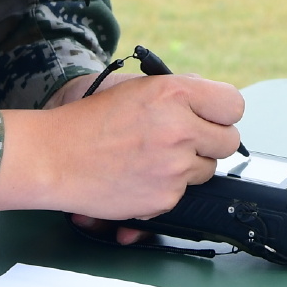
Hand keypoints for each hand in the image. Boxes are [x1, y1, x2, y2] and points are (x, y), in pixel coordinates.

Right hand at [0, 73, 242, 222]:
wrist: (53, 157)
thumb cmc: (89, 120)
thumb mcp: (138, 89)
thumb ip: (180, 93)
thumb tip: (211, 104)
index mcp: (174, 93)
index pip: (233, 104)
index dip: (222, 112)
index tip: (211, 117)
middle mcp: (180, 128)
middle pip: (229, 141)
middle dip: (210, 140)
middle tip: (187, 139)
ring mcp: (175, 166)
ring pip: (208, 168)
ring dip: (189, 165)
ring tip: (153, 156)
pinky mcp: (166, 197)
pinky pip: (184, 192)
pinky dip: (168, 186)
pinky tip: (141, 174)